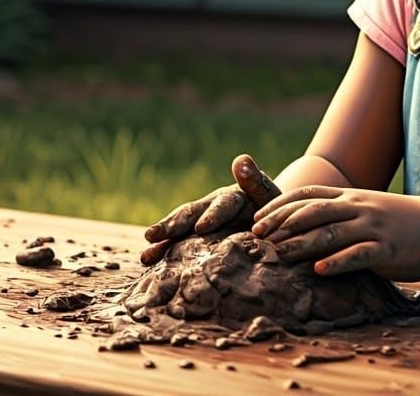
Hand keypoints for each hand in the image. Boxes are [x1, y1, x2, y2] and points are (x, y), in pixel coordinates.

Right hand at [140, 154, 281, 265]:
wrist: (270, 222)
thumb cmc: (274, 210)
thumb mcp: (270, 196)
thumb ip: (255, 181)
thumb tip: (240, 159)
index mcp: (234, 197)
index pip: (222, 204)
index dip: (212, 215)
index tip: (201, 227)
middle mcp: (214, 206)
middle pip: (192, 213)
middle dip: (173, 226)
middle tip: (153, 236)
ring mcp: (203, 222)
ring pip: (181, 228)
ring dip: (164, 238)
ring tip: (146, 251)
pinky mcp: (198, 238)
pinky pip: (179, 244)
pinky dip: (164, 251)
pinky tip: (146, 260)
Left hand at [251, 185, 419, 281]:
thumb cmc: (397, 221)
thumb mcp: (366, 209)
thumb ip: (338, 213)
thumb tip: (299, 226)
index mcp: (351, 196)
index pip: (309, 194)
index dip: (281, 205)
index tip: (257, 217)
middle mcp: (359, 207)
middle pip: (315, 210)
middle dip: (283, 222)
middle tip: (257, 235)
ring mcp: (373, 227)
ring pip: (332, 232)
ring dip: (302, 243)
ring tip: (278, 254)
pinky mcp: (387, 249)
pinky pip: (358, 254)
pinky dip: (337, 262)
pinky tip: (319, 270)